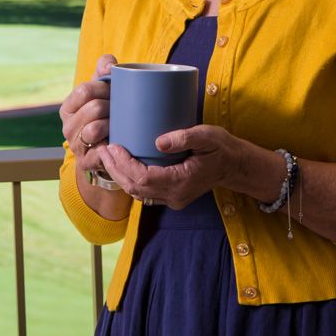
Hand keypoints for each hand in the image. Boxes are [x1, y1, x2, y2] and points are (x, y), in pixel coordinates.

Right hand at [59, 54, 116, 178]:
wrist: (109, 147)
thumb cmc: (106, 112)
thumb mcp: (103, 88)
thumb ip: (104, 68)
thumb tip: (110, 66)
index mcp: (68, 107)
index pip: (83, 90)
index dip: (103, 88)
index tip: (115, 90)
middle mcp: (67, 127)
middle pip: (93, 108)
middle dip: (112, 106)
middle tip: (122, 107)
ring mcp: (75, 145)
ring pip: (94, 129)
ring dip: (112, 124)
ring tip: (121, 123)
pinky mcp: (86, 162)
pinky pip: (100, 151)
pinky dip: (111, 145)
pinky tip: (119, 140)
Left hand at [101, 125, 243, 209]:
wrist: (234, 166)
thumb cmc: (221, 148)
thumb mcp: (207, 136)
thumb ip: (185, 137)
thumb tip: (158, 141)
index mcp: (181, 182)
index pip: (144, 178)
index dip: (124, 164)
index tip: (113, 146)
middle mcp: (174, 195)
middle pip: (135, 188)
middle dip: (114, 168)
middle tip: (101, 148)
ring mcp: (172, 199)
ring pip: (137, 192)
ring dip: (118, 174)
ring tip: (105, 154)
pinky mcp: (170, 195)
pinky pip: (143, 191)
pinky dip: (128, 178)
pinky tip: (120, 163)